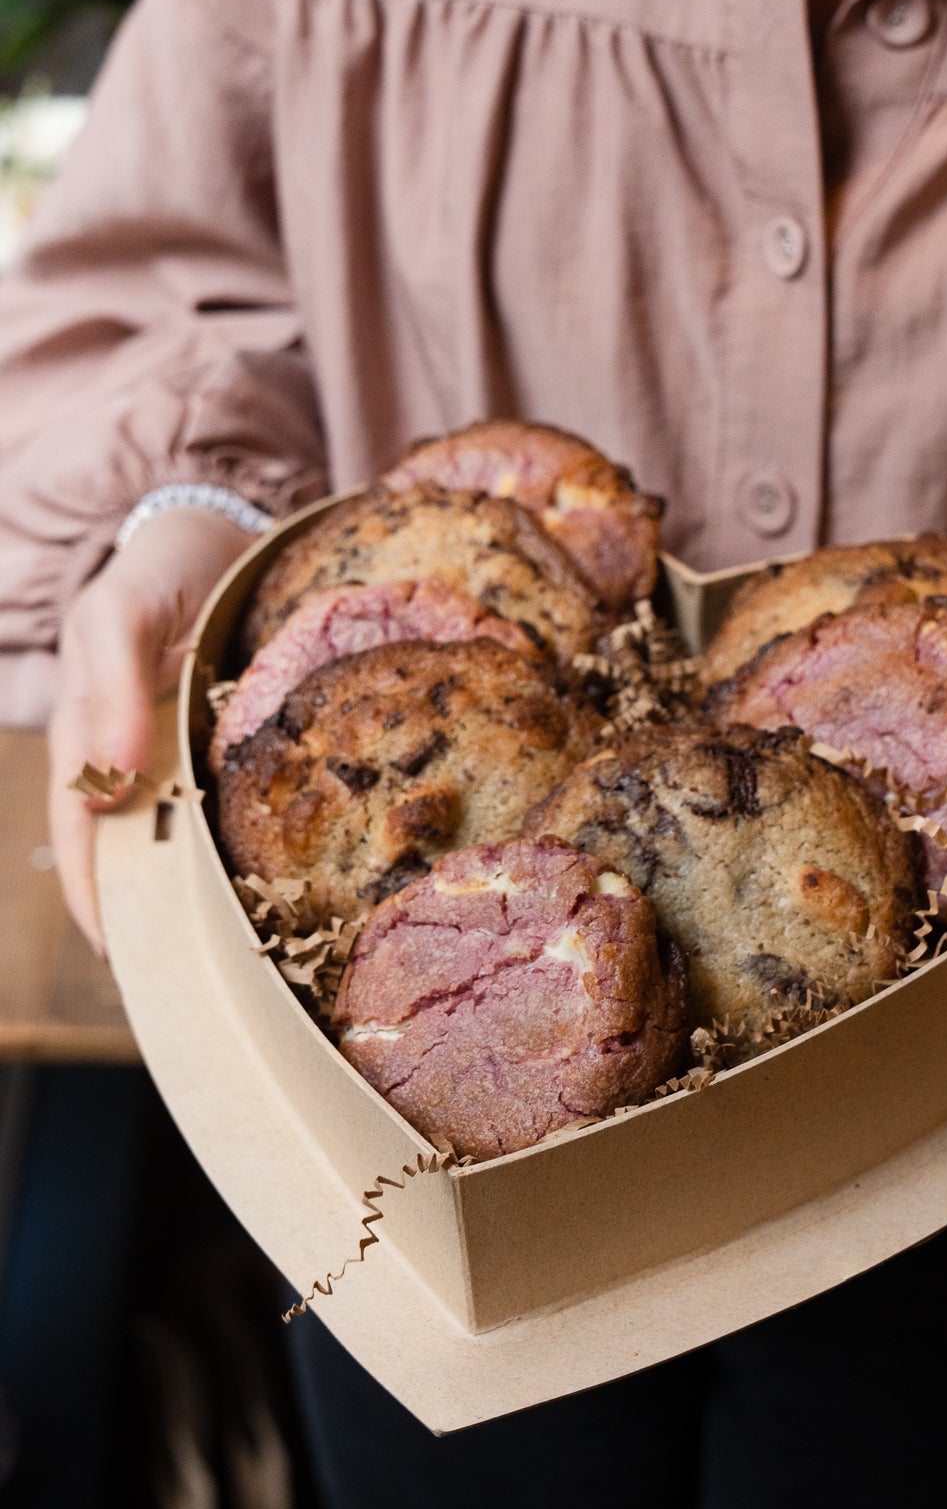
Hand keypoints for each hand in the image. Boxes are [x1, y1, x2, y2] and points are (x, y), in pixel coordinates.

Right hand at [48, 508, 252, 954]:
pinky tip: (298, 885)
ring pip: (193, 843)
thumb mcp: (122, 612)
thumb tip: (114, 777)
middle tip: (196, 983)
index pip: (85, 837)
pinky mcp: (246, 748)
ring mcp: (194, 758)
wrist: (223, 525)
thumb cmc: (160, 568)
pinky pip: (245, 812)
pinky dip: (258, 849)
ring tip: (247, 956)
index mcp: (94, 741)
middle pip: (139, 855)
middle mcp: (143, 760)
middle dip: (159, 916)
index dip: (100, 898)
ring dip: (211, 894)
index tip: (127, 956)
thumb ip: (111, 686)